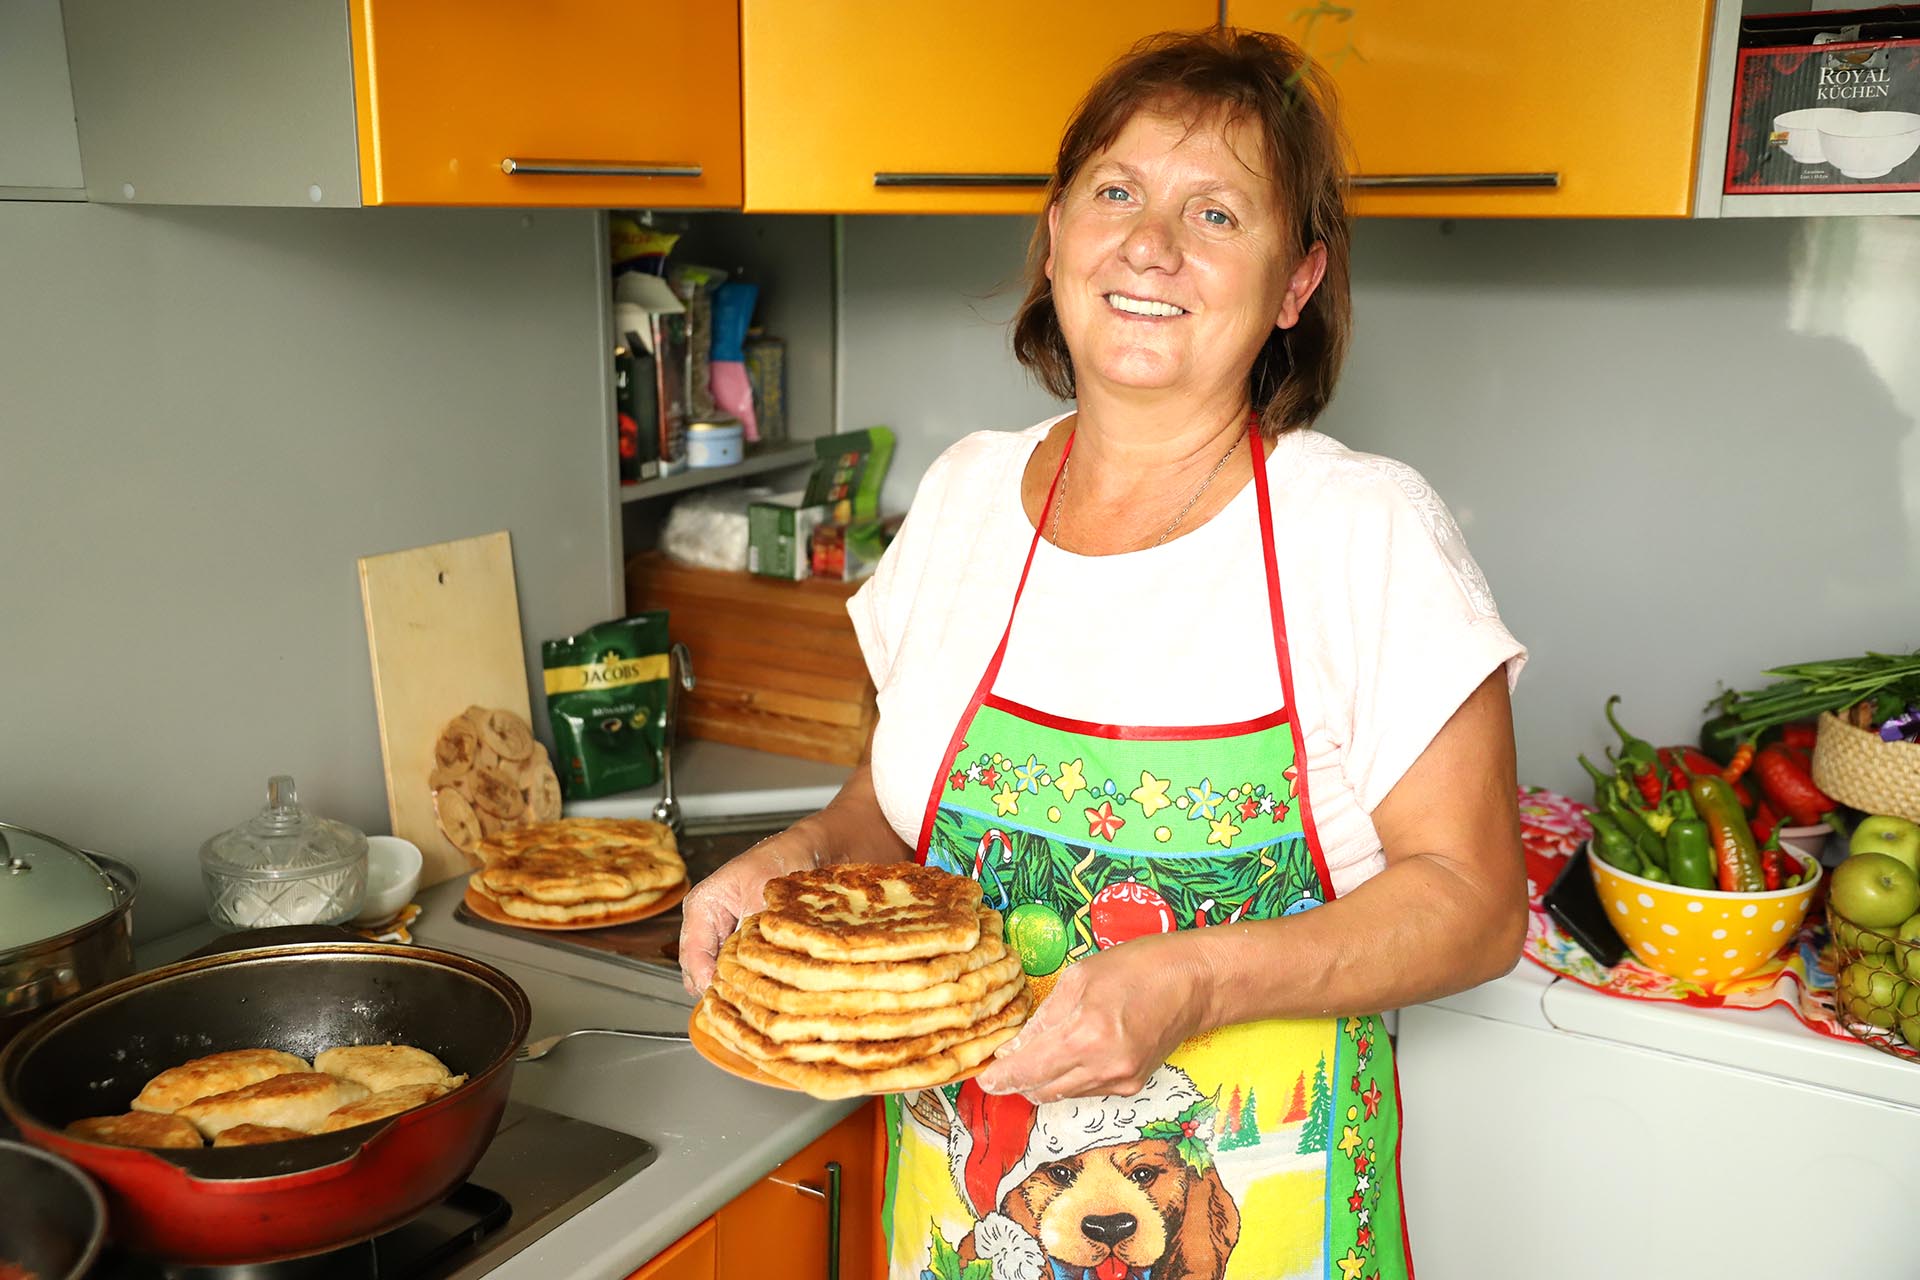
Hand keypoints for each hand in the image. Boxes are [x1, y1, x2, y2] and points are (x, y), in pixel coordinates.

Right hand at [677, 819, 827, 995]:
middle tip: (743, 1005)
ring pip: (719, 972)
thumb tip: (741, 971)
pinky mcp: (742, 942)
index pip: (694, 956)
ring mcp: (724, 933)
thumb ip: (748, 933)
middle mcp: (708, 922)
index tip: (729, 999)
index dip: (709, 983)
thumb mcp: (763, 896)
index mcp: (703, 906)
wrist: (811, 849)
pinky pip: (738, 968)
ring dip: (735, 986)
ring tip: (755, 999)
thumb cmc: (784, 860)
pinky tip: (764, 987)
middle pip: (701, 970)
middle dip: (720, 989)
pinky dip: (748, 979)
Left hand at [974, 932, 1214, 1102]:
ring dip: (1042, 1080)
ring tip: (1038, 1053)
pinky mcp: (1131, 1086)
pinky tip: (1071, 1054)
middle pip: (1041, 1090)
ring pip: (1062, 1094)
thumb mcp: (1079, 979)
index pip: (1029, 1070)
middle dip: (1018, 1080)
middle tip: (1005, 1064)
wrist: (1192, 983)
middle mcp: (1102, 1066)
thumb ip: (1043, 1018)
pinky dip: (1069, 1077)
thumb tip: (1012, 1050)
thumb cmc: (1136, 968)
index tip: (984, 1080)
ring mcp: (1120, 1080)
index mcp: (1085, 1033)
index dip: (1000, 1078)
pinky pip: (1085, 1090)